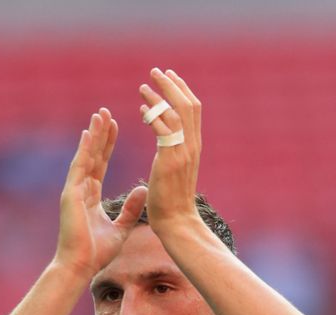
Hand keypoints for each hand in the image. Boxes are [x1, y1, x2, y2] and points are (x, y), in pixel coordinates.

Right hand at [54, 108, 146, 278]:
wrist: (81, 267)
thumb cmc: (97, 252)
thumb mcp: (121, 228)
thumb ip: (131, 209)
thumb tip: (143, 190)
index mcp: (91, 196)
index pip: (101, 164)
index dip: (108, 145)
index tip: (116, 126)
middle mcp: (81, 189)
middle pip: (92, 155)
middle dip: (100, 133)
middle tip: (106, 111)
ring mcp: (74, 190)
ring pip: (85, 157)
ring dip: (93, 135)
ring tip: (99, 115)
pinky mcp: (70, 195)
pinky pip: (79, 168)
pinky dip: (84, 150)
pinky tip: (89, 134)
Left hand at [139, 68, 203, 233]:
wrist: (177, 222)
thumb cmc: (173, 201)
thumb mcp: (178, 170)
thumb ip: (175, 152)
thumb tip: (168, 142)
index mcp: (194, 146)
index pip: (193, 109)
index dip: (182, 89)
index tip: (169, 75)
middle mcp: (192, 146)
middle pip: (188, 105)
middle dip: (172, 85)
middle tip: (155, 71)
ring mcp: (183, 153)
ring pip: (175, 114)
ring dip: (159, 97)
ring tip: (142, 86)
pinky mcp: (170, 161)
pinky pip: (163, 132)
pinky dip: (153, 117)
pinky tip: (141, 110)